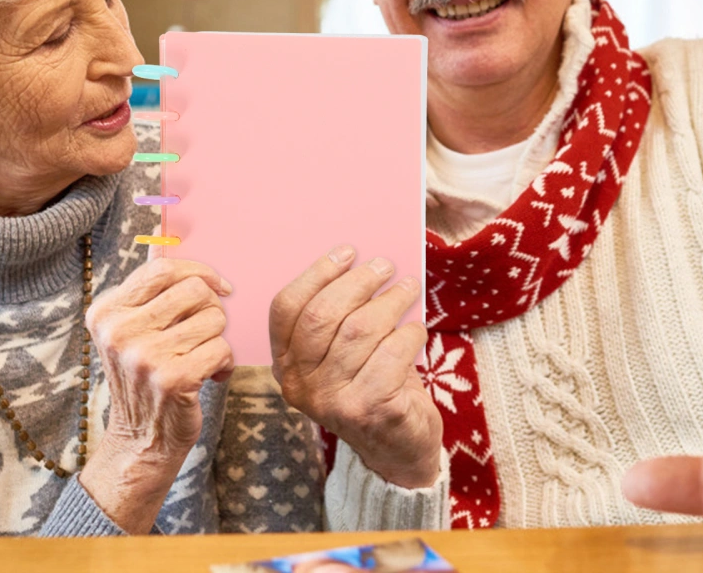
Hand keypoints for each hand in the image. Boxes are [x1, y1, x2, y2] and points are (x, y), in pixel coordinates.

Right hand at [80, 257, 234, 531]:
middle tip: (204, 335)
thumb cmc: (146, 377)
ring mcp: (144, 356)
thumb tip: (182, 250)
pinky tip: (210, 377)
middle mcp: (119, 331)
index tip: (219, 287)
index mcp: (106, 312)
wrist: (140, 441)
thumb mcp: (132, 331)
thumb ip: (152, 294)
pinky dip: (225, 362)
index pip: (162, 268)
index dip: (199, 271)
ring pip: (213, 318)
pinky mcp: (172, 379)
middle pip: (194, 289)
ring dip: (218, 338)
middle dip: (211, 310)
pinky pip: (222, 348)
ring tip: (202, 358)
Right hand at [269, 245, 441, 488]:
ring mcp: (333, 401)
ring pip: (360, 329)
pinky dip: (410, 333)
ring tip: (407, 288)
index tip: (347, 252)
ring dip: (391, 301)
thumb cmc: (370, 385)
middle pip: (322, 314)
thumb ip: (339, 317)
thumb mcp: (339, 356)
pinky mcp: (371, 411)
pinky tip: (417, 329)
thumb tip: (363, 262)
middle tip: (384, 266)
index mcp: (285, 363)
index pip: (286, 308)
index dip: (316, 273)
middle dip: (358, 281)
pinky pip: (393, 352)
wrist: (397, 450)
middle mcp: (300, 384)